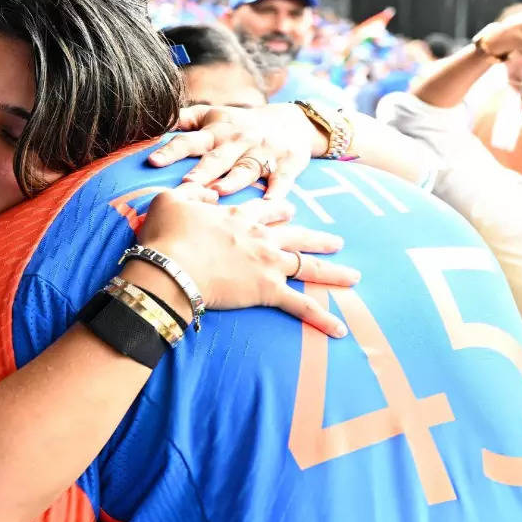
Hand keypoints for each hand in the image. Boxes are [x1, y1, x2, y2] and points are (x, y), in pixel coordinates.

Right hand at [138, 187, 359, 337]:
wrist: (171, 266)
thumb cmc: (167, 235)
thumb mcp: (171, 200)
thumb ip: (193, 191)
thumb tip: (210, 191)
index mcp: (239, 216)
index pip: (267, 210)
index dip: (280, 210)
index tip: (290, 210)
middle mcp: (260, 237)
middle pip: (297, 235)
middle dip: (317, 238)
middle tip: (335, 241)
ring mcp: (268, 263)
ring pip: (308, 266)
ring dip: (332, 271)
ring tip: (353, 276)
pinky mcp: (268, 290)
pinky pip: (301, 307)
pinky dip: (322, 318)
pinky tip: (341, 329)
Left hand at [148, 104, 325, 200]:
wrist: (291, 122)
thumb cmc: (239, 123)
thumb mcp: (212, 115)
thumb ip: (183, 119)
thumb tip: (153, 121)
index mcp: (216, 131)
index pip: (190, 141)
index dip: (172, 151)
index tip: (154, 161)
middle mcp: (238, 141)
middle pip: (218, 158)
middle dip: (202, 171)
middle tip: (186, 184)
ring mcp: (263, 152)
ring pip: (246, 168)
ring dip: (234, 180)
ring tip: (219, 192)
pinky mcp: (286, 163)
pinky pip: (281, 178)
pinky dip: (277, 190)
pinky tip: (269, 203)